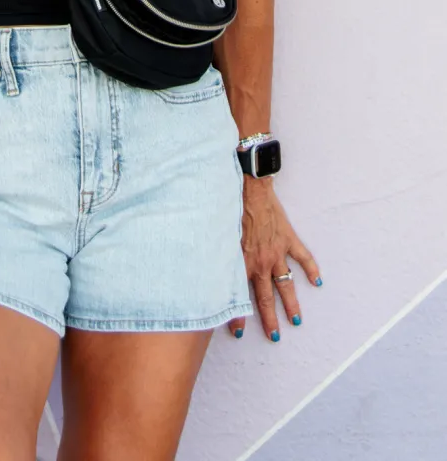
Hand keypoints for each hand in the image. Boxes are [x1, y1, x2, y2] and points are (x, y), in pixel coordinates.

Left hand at [228, 177, 321, 341]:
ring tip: (296, 320)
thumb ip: (218, 257)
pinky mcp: (288, 239)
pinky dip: (311, 269)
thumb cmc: (231, 209)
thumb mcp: (219, 236)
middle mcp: (261, 262)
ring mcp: (277, 252)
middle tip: (274, 336)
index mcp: (243, 262)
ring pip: (286, 284)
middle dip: (270, 319)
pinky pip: (303, 257)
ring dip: (292, 303)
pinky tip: (317, 281)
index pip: (240, 296)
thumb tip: (207, 273)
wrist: (249, 189)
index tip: (237, 332)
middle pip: (267, 297)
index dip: (238, 316)